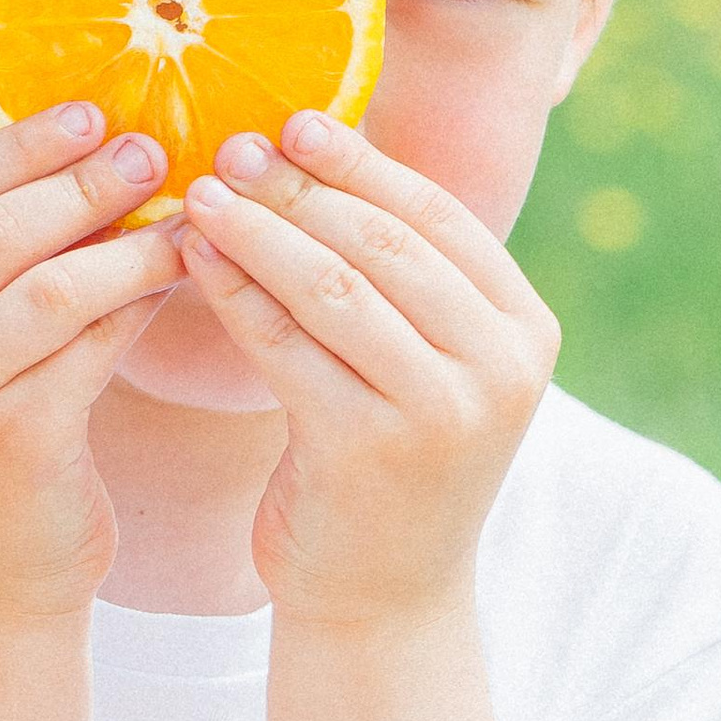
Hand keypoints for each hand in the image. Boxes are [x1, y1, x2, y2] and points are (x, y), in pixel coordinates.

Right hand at [0, 104, 181, 627]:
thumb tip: (81, 136)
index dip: (22, 145)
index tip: (94, 109)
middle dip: (81, 183)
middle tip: (153, 149)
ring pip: (51, 287)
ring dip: (129, 242)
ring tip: (189, 213)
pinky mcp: (8, 441)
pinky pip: (91, 347)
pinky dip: (142, 302)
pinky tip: (184, 277)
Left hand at [176, 110, 558, 632]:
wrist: (384, 599)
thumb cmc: (391, 460)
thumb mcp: (429, 364)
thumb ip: (403, 277)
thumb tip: (316, 144)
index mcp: (526, 329)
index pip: (439, 218)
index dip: (362, 164)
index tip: (294, 121)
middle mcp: (499, 368)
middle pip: (383, 245)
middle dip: (299, 189)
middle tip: (230, 148)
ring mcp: (439, 413)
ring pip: (331, 289)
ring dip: (257, 231)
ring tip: (200, 194)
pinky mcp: (367, 451)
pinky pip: (285, 347)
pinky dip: (234, 294)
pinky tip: (194, 260)